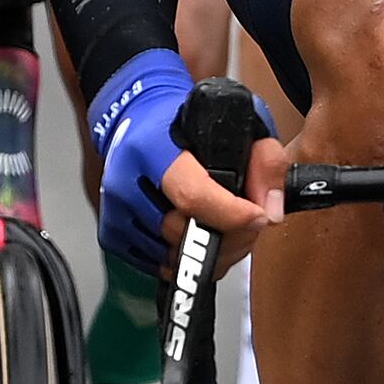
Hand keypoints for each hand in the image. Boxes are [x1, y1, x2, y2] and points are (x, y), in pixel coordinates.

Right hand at [89, 55, 280, 279]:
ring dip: (210, 255)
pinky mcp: (112, 234)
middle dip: (229, 238)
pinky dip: (185, 261)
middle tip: (250, 225)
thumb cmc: (187, 121)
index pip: (192, 195)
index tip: (258, 216)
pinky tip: (199, 237)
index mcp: (152, 147)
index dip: (231, 215)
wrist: (136, 118)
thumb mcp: (238, 122)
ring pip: (172, 257)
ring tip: (228, 230)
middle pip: (184, 233)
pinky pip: (157, 265)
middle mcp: (125, 181)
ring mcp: (115, 211)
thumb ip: (264, 161)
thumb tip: (271, 212)